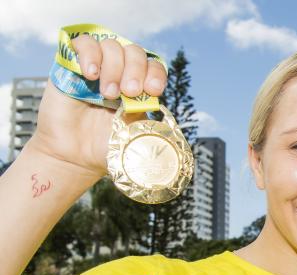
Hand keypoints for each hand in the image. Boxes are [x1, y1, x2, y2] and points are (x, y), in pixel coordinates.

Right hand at [29, 35, 167, 177]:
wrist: (74, 156)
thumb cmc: (106, 148)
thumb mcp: (136, 138)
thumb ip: (153, 129)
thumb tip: (171, 130)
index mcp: (138, 87)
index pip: (154, 66)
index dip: (155, 73)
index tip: (153, 90)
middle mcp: (119, 73)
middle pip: (135, 52)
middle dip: (135, 70)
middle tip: (128, 92)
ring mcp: (96, 67)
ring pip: (112, 46)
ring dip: (114, 67)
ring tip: (107, 93)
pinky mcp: (71, 65)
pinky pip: (84, 43)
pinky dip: (90, 54)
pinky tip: (90, 73)